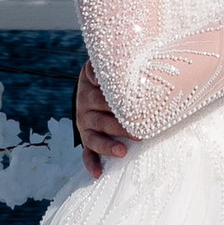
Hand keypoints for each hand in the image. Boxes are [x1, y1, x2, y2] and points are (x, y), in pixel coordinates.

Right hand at [74, 62, 132, 177]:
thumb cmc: (110, 74)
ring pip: (93, 136)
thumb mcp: (108, 63)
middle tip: (139, 131)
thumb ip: (118, 59)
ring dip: (107, 145)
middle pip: (100, 115)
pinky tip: (98, 173)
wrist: (90, 84)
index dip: (108, 91)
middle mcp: (84, 105)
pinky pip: (86, 153)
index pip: (99, 89)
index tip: (121, 94)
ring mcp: (84, 123)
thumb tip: (138, 51)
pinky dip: (91, 163)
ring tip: (123, 152)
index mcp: (90, 86)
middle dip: (119, 124)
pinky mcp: (85, 138)